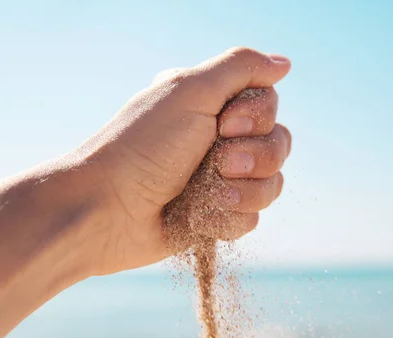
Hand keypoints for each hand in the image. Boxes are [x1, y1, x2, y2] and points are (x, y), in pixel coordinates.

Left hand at [76, 47, 291, 274]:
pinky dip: (226, 217)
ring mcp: (219, 181)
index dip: (256, 118)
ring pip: (271, 185)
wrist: (108, 210)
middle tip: (218, 161)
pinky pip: (250, 218)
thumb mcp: (190, 91)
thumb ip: (241, 68)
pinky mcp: (215, 216)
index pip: (269, 105)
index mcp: (211, 105)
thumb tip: (284, 63)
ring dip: (243, 191)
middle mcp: (218, 140)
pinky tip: (198, 216)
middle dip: (254, 157)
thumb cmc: (143, 147)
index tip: (221, 124)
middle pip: (278, 145)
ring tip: (208, 194)